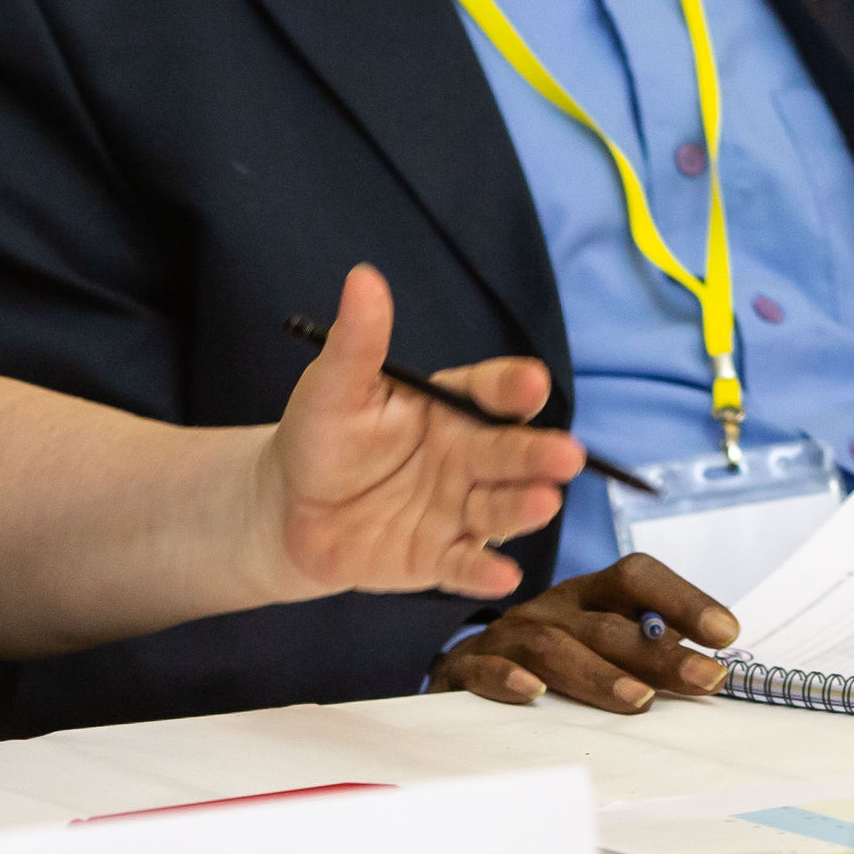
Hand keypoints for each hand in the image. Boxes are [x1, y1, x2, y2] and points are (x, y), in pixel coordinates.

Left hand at [267, 264, 584, 599]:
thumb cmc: (321, 436)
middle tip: (566, 455)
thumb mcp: (334, 386)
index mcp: (450, 407)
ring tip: (544, 502)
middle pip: (510, 453)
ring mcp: (456, 509)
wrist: (288, 507)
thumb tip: (363, 278)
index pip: (491, 393)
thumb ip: (358, 341)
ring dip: (524, 507)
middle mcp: (467, 457)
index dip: (512, 389)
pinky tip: (503, 575)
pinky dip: (483, 571)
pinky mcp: (437, 557)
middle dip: (539, 454)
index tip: (531, 384)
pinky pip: (464, 565)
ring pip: (499, 508)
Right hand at [432, 554, 736, 711]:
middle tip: (705, 677)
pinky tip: (533, 692)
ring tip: (638, 699)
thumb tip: (714, 672)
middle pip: (606, 622)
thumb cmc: (552, 664)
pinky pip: (484, 669)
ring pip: (553, 646)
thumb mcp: (601, 649)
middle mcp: (552, 608)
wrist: (465, 674)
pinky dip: (507, 679)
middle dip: (659, 651)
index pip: (636, 578)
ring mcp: (507, 637)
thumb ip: (649, 655)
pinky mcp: (466, 669)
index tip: (726, 632)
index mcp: (589, 596)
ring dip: (598, 673)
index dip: (683, 599)